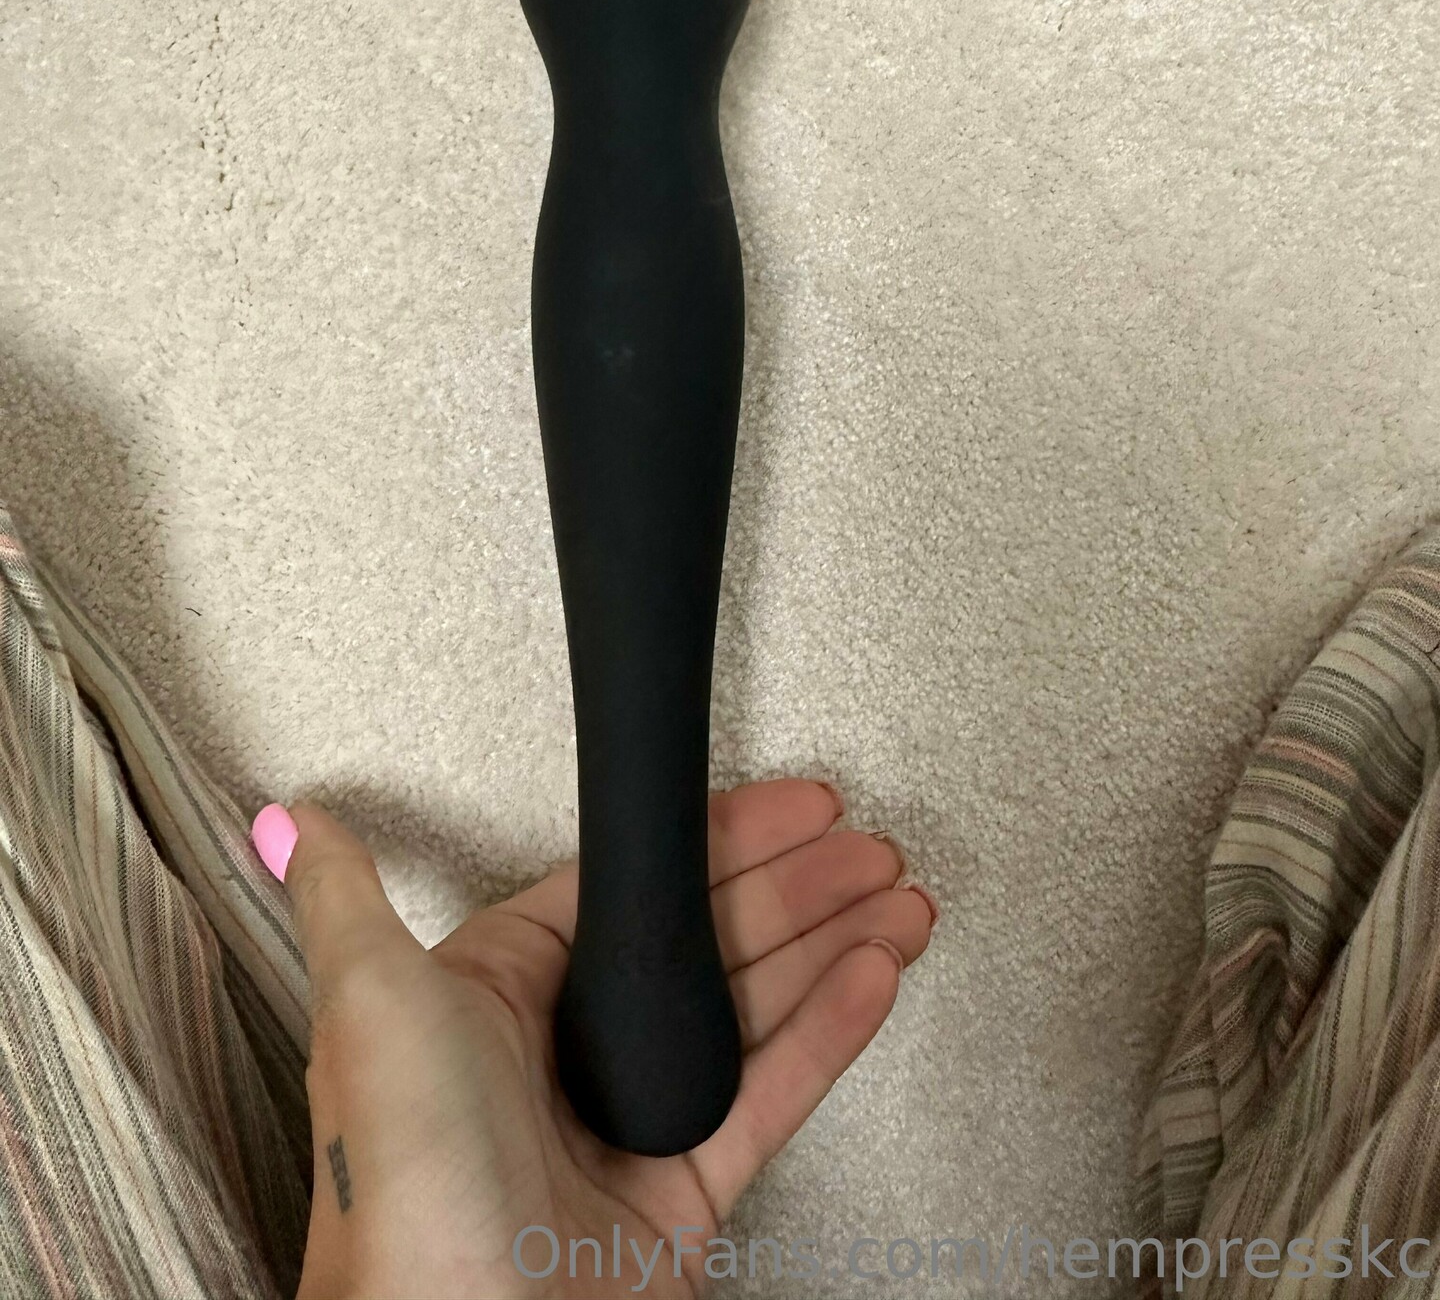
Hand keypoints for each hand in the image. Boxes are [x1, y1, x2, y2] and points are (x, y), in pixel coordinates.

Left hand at [257, 779, 935, 1299]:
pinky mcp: (684, 1198)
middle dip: (794, 885)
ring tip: (898, 898)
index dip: (715, 841)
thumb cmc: (402, 1182)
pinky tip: (875, 978)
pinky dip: (833, 1033)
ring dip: (831, 945)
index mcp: (496, 999)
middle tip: (866, 846)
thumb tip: (299, 816)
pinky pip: (774, 1095)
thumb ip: (347, 897)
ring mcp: (630, 1123)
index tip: (785, 807)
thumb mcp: (369, 1001)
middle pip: (704, 940)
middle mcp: (565, 1055)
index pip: (628, 890)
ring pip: (752, 1008)